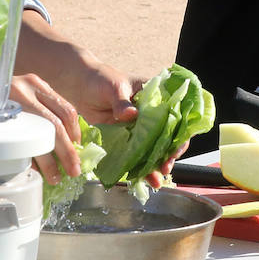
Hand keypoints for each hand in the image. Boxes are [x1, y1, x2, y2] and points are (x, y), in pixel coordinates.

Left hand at [11, 67, 185, 188]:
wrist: (79, 86)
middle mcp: (151, 115)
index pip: (175, 116)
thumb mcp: (114, 87)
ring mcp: (138, 128)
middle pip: (167, 136)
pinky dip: (139, 166)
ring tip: (156, 179)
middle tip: (165, 167)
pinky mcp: (125, 139)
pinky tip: (142, 178)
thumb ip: (122, 102)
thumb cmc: (101, 79)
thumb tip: (130, 114)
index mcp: (155, 97)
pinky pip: (135, 155)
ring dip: (156, 164)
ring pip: (152, 149)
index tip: (175, 148)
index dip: (178, 133)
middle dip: (169, 154)